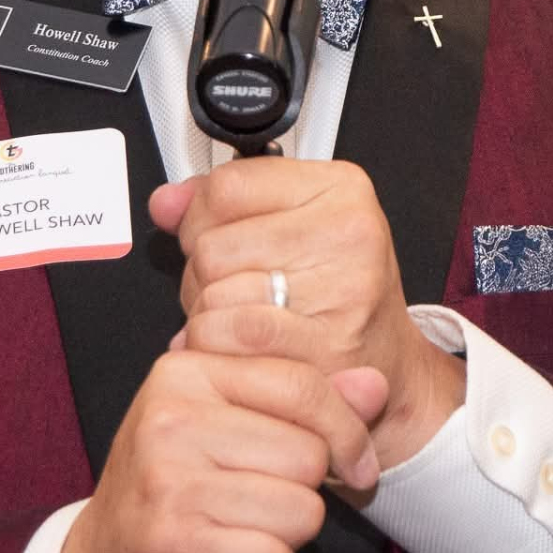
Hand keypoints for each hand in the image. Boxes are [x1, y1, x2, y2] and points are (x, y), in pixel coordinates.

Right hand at [53, 349, 386, 552]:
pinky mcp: (174, 544)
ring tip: (247, 533)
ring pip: (301, 510)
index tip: (355, 463)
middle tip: (266, 504)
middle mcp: (171, 417)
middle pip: (308, 454)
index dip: (347, 429)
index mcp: (186, 371)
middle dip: (306, 491)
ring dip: (289, 537)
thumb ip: (306, 401)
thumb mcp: (230, 426)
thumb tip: (375, 385)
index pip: (301, 384)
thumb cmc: (173, 490)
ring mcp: (168, 481)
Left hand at [153, 157, 466, 474]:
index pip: (224, 187)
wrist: (386, 366)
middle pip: (211, 245)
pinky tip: (238, 348)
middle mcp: (348, 234)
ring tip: (238, 319)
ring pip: (213, 293)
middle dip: (202, 275)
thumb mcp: (292, 223)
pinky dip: (217, 348)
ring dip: (207, 316)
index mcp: (341, 189)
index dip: (201, 218)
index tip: (217, 236)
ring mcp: (341, 291)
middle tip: (234, 289)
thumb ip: (224, 204)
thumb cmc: (339, 293)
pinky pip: (229, 340)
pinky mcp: (325, 347)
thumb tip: (166, 203)